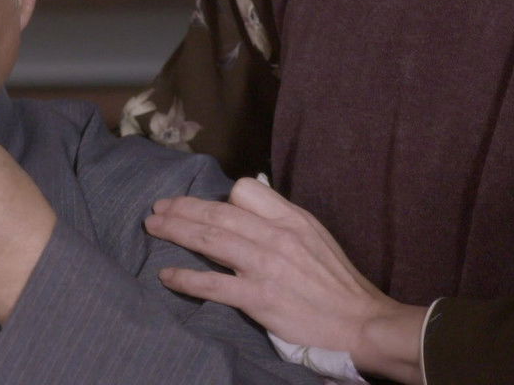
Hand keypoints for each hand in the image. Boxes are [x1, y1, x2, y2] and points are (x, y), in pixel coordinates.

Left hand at [144, 177, 426, 383]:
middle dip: (182, 208)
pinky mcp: (259, 297)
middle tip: (157, 208)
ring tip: (153, 226)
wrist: (361, 322)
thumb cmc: (336, 282)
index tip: (199, 205)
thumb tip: (248, 203)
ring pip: (210, 239)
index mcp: (291, 219)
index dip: (219, 197)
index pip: (245, 191)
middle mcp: (276, 236)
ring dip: (176, 230)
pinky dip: (186, 278)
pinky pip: (213, 284)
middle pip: (217, 213)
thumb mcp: (314, 235)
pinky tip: (167, 276)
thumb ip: (282, 217)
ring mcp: (265, 266)